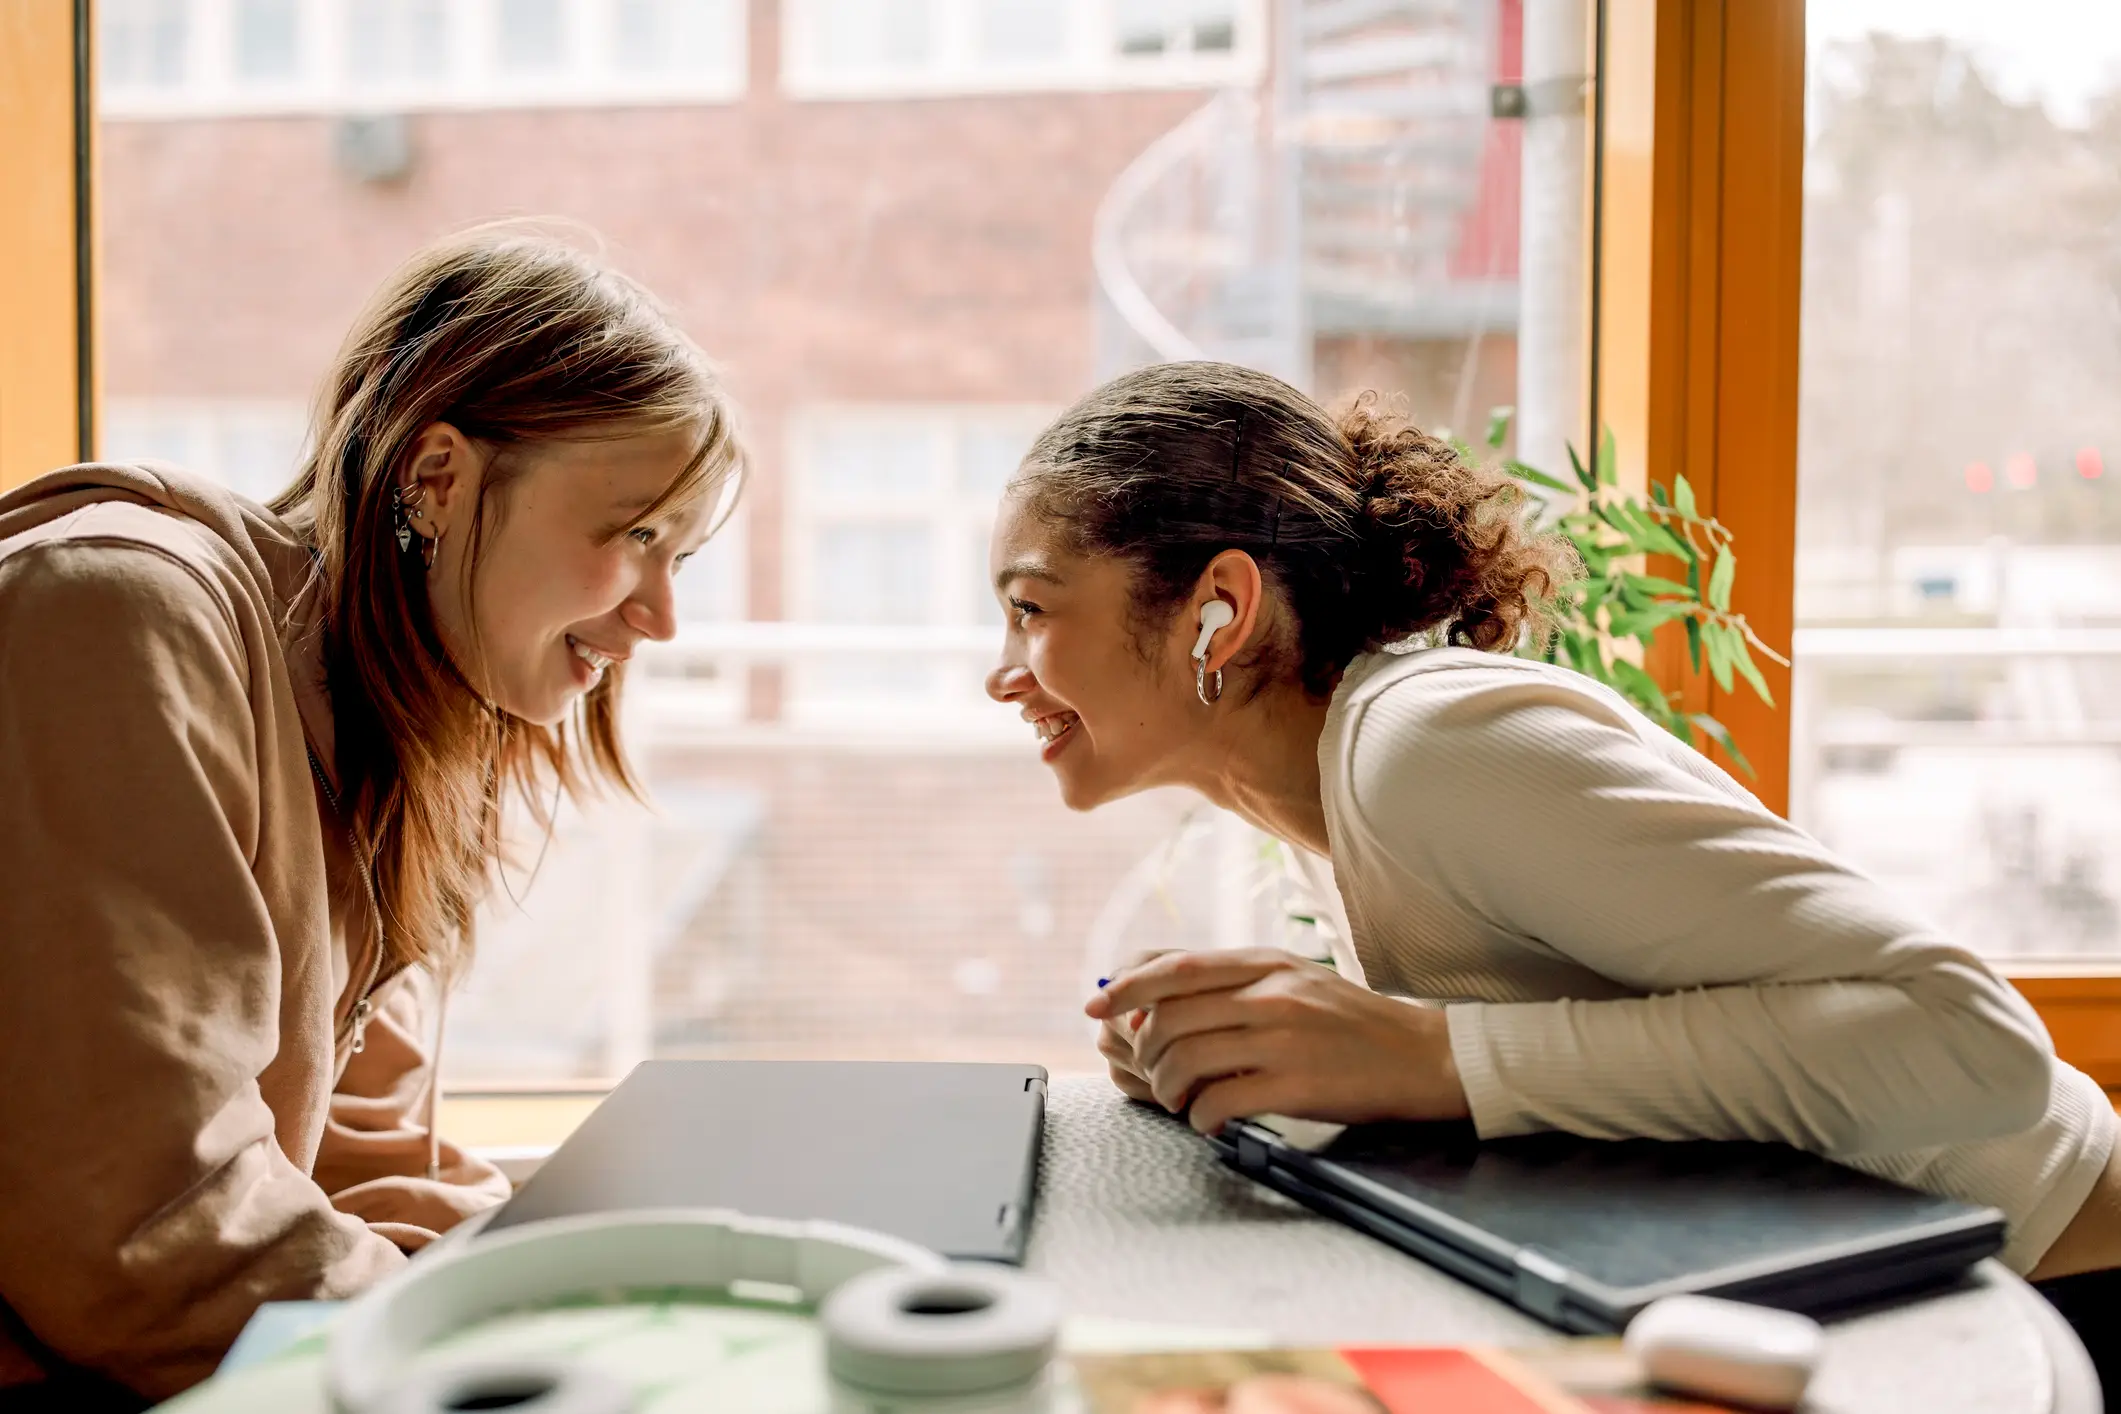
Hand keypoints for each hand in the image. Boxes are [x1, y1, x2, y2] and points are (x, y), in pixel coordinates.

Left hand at [1084, 948, 1469, 1135]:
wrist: (1422, 1057)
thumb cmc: (1352, 1024)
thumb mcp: (1296, 979)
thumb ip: (1238, 982)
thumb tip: (1164, 997)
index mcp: (1267, 964)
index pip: (1177, 968)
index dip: (1127, 986)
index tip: (1097, 1004)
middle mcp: (1271, 994)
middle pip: (1171, 1017)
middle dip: (1145, 1051)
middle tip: (1153, 1073)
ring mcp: (1282, 1039)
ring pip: (1186, 1060)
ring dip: (1167, 1088)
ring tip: (1180, 1100)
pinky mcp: (1295, 1085)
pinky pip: (1219, 1102)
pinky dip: (1201, 1117)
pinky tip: (1212, 1121)